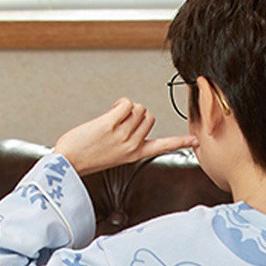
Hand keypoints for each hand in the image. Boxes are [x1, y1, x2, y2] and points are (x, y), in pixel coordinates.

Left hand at [54, 99, 197, 174]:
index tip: (196, 141)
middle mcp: (133, 145)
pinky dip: (120, 104)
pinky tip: (110, 114)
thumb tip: (134, 120)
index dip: (181, 142)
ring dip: (127, 108)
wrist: (70, 161)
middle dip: (136, 114)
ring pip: (139, 108)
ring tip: (112, 119)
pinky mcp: (111, 124)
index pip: (164, 146)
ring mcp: (123, 135)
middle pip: (148, 116)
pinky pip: (127, 104)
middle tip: (120, 122)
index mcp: (136, 154)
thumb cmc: (88, 156)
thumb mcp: (115, 154)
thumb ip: (128, 140)